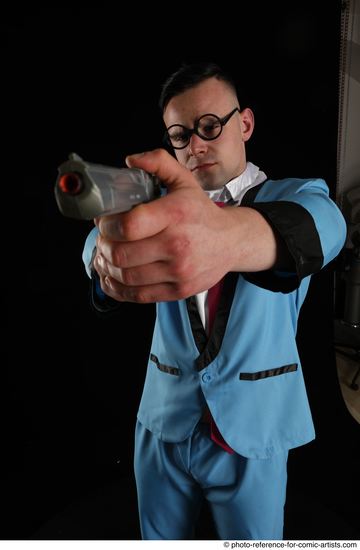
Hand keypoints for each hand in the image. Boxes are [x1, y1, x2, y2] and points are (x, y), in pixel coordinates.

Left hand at [92, 148, 237, 302]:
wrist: (232, 242)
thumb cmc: (202, 213)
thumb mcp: (185, 181)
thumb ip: (158, 163)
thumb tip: (131, 160)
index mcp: (175, 215)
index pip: (129, 226)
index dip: (107, 225)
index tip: (104, 222)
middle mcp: (177, 245)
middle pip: (122, 254)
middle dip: (103, 247)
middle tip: (103, 240)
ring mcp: (178, 271)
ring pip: (126, 277)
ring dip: (106, 268)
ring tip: (104, 258)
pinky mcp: (178, 290)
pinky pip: (138, 296)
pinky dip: (117, 289)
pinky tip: (111, 278)